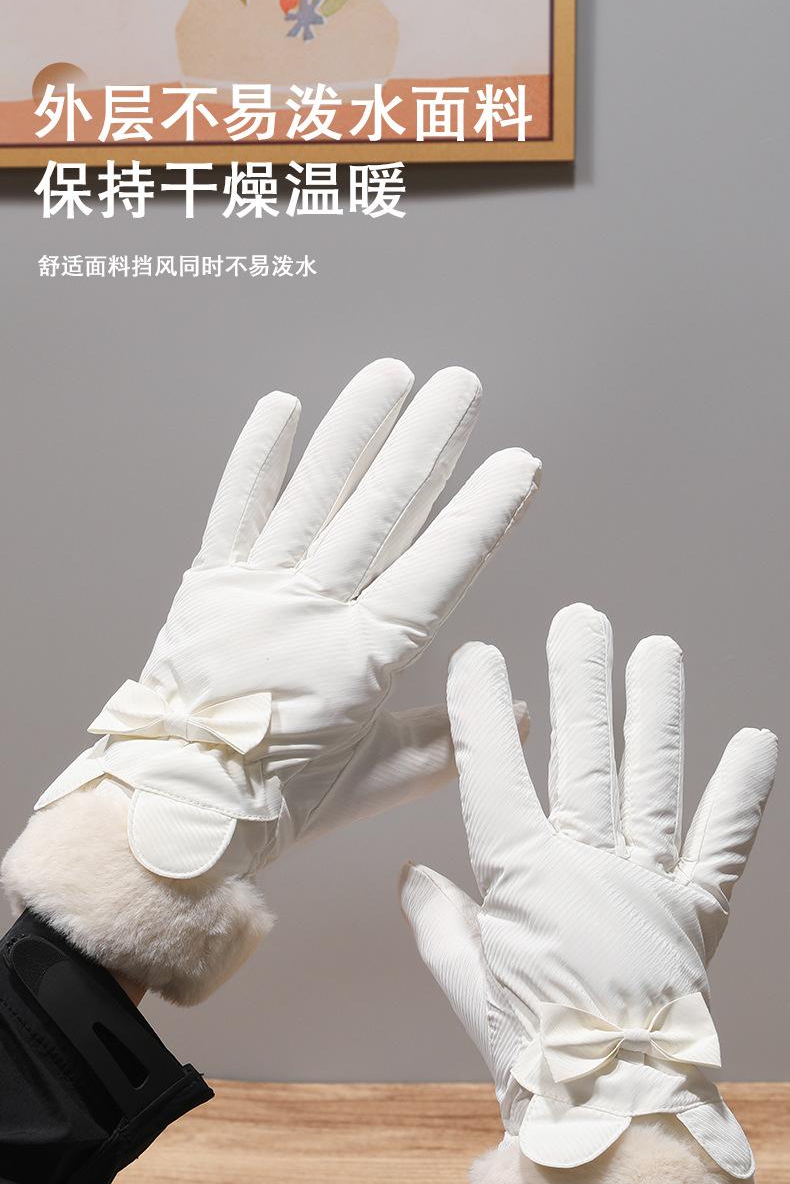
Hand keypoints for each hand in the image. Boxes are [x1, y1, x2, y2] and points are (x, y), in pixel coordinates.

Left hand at [37, 360, 540, 878]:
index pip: (436, 573)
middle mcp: (311, 613)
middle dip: (427, 444)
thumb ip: (449, 743)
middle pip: (381, 514)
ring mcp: (256, 592)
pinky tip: (284, 408)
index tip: (518, 466)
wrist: (173, 807)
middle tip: (462, 388)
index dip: (481, 516)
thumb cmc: (276, 801)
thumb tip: (511, 714)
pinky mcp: (208, 585)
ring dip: (356, 431)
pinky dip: (258, 460)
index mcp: (362, 661)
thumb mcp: (375, 782)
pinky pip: (235, 511)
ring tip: (392, 376)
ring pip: (315, 497)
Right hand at [402, 604, 776, 1179]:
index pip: (494, 778)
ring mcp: (648, 889)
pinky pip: (721, 846)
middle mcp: (589, 871)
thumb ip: (445, 928)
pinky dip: (740, 796)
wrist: (614, 1121)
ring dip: (655, 714)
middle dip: (581, 684)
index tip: (478, 655)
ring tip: (659, 652)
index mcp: (523, 884)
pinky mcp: (697, 917)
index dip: (483, 712)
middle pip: (582, 760)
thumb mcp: (473, 990)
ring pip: (650, 785)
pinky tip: (755, 741)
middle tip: (582, 620)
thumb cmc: (536, 1059)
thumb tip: (414, 880)